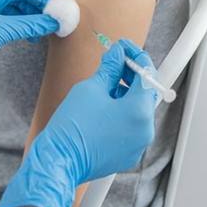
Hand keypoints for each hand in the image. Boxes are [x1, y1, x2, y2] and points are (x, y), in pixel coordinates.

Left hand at [0, 0, 59, 99]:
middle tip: (47, 27)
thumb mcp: (0, 31)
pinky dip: (9, 23)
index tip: (55, 14)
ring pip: (5, 7)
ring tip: (34, 36)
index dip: (41, 0)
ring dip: (21, 19)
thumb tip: (51, 22)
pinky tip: (18, 35)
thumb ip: (28, 25)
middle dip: (32, 11)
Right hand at [0, 40, 157, 206]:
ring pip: (137, 111)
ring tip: (102, 88)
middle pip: (144, 94)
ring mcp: (137, 145)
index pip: (147, 75)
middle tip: (112, 62)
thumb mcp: (90, 88)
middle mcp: (145, 130)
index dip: (135, 56)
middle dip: (130, 76)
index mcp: (139, 112)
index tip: (123, 46)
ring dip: (124, 95)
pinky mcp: (127, 155)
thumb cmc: (72, 126)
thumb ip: (110, 68)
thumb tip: (117, 55)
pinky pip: (130, 128)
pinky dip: (121, 114)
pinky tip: (102, 108)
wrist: (59, 160)